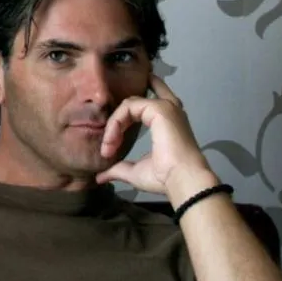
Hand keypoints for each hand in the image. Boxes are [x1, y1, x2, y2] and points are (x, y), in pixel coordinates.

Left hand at [95, 75, 215, 196]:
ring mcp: (164, 107)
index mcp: (166, 123)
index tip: (110, 147)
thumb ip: (118, 169)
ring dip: (113, 125)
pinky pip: (128, 107)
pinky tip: (112, 140)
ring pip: (128, 105)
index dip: (121, 121)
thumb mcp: (135, 172)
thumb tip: (100, 177)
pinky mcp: (159, 108)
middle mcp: (168, 110)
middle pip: (135, 100)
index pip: (143, 106)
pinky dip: (116, 123)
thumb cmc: (164, 177)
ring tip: (108, 147)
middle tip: (108, 145)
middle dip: (116, 120)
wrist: (181, 180)